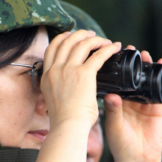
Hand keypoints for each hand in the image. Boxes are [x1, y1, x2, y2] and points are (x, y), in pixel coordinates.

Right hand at [36, 30, 120, 161]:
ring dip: (94, 39)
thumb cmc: (65, 121)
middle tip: (91, 35)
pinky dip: (107, 48)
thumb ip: (60, 90)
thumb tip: (70, 89)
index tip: (71, 37)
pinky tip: (114, 47)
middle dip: (79, 34)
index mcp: (47, 76)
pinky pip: (98, 55)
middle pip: (66, 41)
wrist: (67, 127)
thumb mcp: (54, 100)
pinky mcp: (84, 74)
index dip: (62, 39)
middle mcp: (55, 69)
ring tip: (104, 41)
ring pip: (81, 43)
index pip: (51, 49)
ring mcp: (68, 70)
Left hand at [104, 49, 161, 161]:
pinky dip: (161, 76)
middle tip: (130, 49)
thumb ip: (113, 110)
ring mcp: (145, 102)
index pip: (117, 81)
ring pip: (146, 79)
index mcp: (117, 102)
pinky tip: (161, 64)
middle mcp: (131, 99)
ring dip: (147, 66)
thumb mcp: (114, 125)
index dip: (116, 68)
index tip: (112, 54)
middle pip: (132, 76)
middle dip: (133, 63)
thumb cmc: (121, 145)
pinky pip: (160, 88)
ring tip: (145, 54)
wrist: (138, 160)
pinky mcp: (159, 106)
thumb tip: (111, 95)